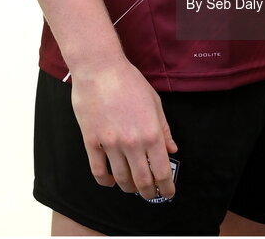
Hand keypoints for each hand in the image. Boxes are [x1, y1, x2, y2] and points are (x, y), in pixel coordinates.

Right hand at [69, 55, 178, 199]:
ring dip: (129, 188)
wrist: (100, 69)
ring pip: (121, 179)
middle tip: (151, 195)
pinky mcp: (91, 142)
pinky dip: (106, 182)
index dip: (167, 187)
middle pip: (142, 181)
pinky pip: (98, 171)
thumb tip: (172, 149)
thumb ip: (164, 128)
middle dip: (149, 193)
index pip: (162, 171)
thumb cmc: (129, 81)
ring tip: (132, 187)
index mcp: (151, 133)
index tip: (168, 193)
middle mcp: (132, 143)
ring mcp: (110, 144)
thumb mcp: (154, 102)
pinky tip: (111, 181)